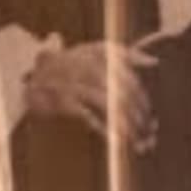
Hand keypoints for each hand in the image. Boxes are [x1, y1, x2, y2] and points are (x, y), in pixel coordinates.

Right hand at [19, 35, 158, 146]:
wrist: (37, 74)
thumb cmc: (72, 63)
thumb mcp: (98, 51)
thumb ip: (127, 54)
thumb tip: (154, 61)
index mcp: (101, 55)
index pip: (129, 79)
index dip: (142, 99)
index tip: (151, 116)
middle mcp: (89, 67)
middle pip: (122, 93)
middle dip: (138, 114)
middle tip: (148, 131)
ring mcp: (75, 84)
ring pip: (108, 105)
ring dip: (125, 123)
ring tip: (137, 139)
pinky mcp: (64, 101)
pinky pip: (88, 116)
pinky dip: (104, 128)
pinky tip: (116, 139)